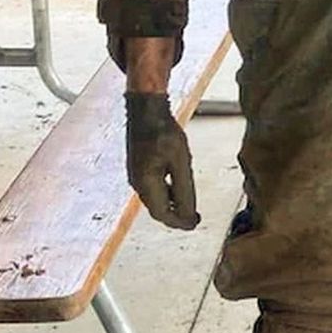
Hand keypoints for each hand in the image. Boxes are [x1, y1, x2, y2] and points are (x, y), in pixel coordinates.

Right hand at [125, 92, 198, 230]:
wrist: (146, 109)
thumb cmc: (165, 132)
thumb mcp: (182, 163)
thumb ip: (185, 191)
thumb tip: (188, 215)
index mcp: (146, 183)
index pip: (163, 214)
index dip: (180, 222)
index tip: (195, 223)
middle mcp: (137, 182)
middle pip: (157, 210)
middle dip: (176, 217)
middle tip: (195, 218)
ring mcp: (135, 175)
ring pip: (154, 201)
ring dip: (172, 206)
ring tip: (190, 207)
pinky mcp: (138, 168)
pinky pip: (152, 190)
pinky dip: (166, 195)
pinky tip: (178, 190)